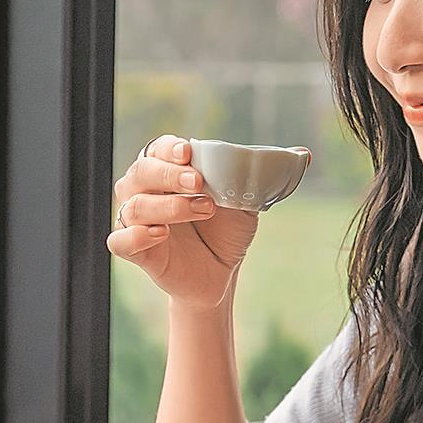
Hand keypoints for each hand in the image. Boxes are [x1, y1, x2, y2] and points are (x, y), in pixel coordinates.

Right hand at [108, 135, 282, 309]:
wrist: (221, 274)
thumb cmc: (227, 231)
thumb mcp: (248, 200)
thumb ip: (265, 176)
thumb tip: (303, 155)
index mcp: (168, 171)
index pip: (157, 149)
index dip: (169, 148)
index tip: (190, 152)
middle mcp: (145, 191)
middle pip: (140, 172)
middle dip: (168, 175)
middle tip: (199, 183)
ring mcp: (136, 221)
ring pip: (134, 205)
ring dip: (168, 205)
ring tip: (202, 210)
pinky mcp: (135, 251)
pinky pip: (119, 239)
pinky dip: (136, 235)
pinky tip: (161, 234)